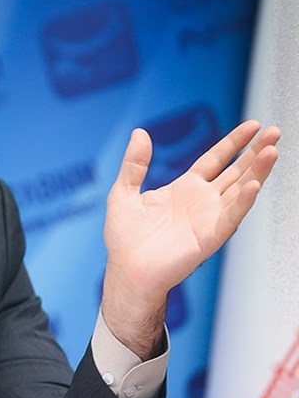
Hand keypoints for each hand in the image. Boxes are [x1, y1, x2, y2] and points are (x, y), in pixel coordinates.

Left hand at [100, 120, 279, 357]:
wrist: (127, 271)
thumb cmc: (124, 238)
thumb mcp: (123, 192)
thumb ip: (134, 163)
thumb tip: (140, 132)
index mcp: (184, 189)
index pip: (215, 159)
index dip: (233, 142)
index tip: (252, 126)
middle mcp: (201, 202)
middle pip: (235, 171)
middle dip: (255, 152)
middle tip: (274, 132)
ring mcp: (208, 219)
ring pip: (240, 190)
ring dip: (257, 171)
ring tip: (271, 151)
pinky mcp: (209, 238)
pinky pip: (231, 217)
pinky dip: (243, 201)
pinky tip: (254, 184)